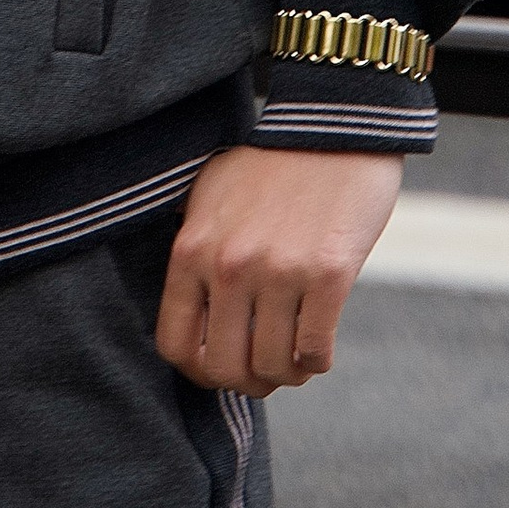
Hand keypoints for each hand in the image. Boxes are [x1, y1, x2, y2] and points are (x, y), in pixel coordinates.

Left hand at [155, 145, 403, 396]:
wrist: (333, 126)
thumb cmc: (270, 166)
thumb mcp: (211, 198)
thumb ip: (195, 252)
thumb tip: (192, 320)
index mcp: (193, 248)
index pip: (175, 345)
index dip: (199, 370)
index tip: (221, 364)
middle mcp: (230, 264)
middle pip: (225, 369)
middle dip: (247, 381)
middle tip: (264, 369)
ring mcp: (280, 270)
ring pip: (273, 368)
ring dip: (286, 374)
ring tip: (294, 355)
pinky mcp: (330, 273)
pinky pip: (314, 351)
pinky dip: (316, 360)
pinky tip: (318, 341)